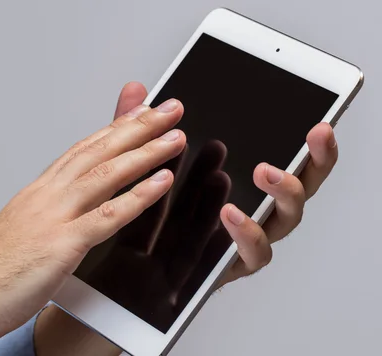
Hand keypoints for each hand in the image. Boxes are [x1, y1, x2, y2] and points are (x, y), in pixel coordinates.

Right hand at [0, 96, 187, 350]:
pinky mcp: (59, 246)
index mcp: (36, 195)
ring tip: (174, 135)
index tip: (137, 114)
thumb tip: (52, 213)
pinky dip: (137, 197)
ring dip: (145, 152)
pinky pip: (106, 217)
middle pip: (98, 151)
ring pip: (106, 174)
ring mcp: (52, 218)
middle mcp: (45, 197)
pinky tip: (160, 181)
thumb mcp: (13, 233)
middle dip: (137, 126)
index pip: (81, 151)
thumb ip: (38, 217)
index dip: (113, 129)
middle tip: (168, 108)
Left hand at [34, 81, 338, 355]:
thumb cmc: (137, 219)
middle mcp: (250, 213)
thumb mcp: (137, 168)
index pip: (282, 159)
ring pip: (285, 221)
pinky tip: (231, 212)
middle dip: (312, 161)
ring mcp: (242, 242)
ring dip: (281, 193)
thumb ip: (139, 132)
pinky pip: (251, 255)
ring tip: (266, 171)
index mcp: (237, 185)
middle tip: (313, 136)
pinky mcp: (228, 268)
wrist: (117, 271)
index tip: (316, 119)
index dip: (305, 143)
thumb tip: (136, 89)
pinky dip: (245, 232)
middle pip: (298, 188)